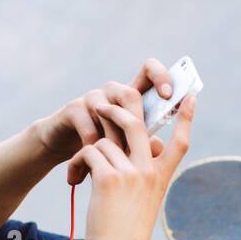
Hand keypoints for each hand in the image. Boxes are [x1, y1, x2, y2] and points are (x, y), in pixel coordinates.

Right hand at [33, 59, 178, 166]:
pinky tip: (95, 166)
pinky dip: (95, 150)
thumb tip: (160, 146)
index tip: (169, 96)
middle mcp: (112, 92)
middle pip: (130, 93)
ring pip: (111, 114)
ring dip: (116, 143)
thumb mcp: (130, 148)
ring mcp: (93, 98)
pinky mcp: (73, 109)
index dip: (161, 77)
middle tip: (138, 149)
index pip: (149, 72)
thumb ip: (147, 144)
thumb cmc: (107, 151)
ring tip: (117, 167)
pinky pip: (90, 128)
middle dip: (137, 122)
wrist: (70, 158)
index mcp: (132, 98)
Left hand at [69, 92, 197, 239]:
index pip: (180, 142)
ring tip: (79, 170)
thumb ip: (139, 178)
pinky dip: (76, 164)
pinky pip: (89, 152)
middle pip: (137, 123)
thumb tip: (124, 153)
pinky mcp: (109, 179)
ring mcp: (131, 174)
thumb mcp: (142, 205)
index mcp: (160, 178)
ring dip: (86, 149)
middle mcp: (149, 172)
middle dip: (117, 107)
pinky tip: (74, 181)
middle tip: (100, 103)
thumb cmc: (125, 236)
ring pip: (104, 138)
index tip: (192, 96)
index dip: (186, 118)